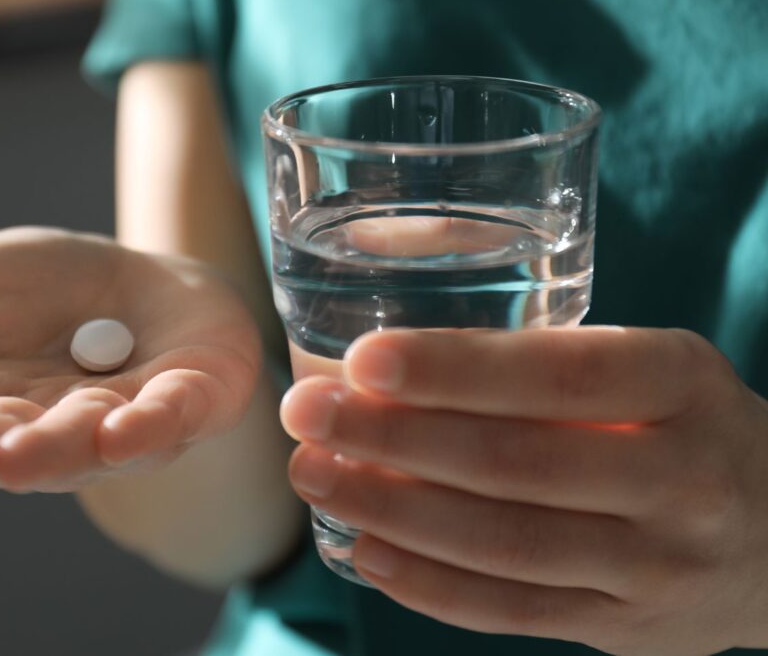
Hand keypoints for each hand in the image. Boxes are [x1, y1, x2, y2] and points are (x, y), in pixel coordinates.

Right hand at [0, 227, 258, 497]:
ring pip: (82, 442)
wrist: (147, 285)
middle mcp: (40, 426)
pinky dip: (147, 428)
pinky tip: (120, 429)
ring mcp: (116, 422)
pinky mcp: (186, 405)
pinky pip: (167, 421)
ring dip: (52, 450)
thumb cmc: (41, 294)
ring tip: (15, 453)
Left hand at [281, 327, 767, 653]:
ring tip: (316, 475)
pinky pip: (512, 610)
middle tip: (306, 413)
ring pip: (502, 544)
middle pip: (513, 464)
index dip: (454, 370)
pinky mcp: (628, 627)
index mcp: (681, 384)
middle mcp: (680, 478)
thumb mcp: (649, 369)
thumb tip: (383, 369)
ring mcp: (658, 565)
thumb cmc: (682, 426)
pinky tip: (364, 549)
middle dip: (393, 438)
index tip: (363, 359)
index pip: (557, 374)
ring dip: (391, 510)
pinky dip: (428, 583)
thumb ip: (545, 369)